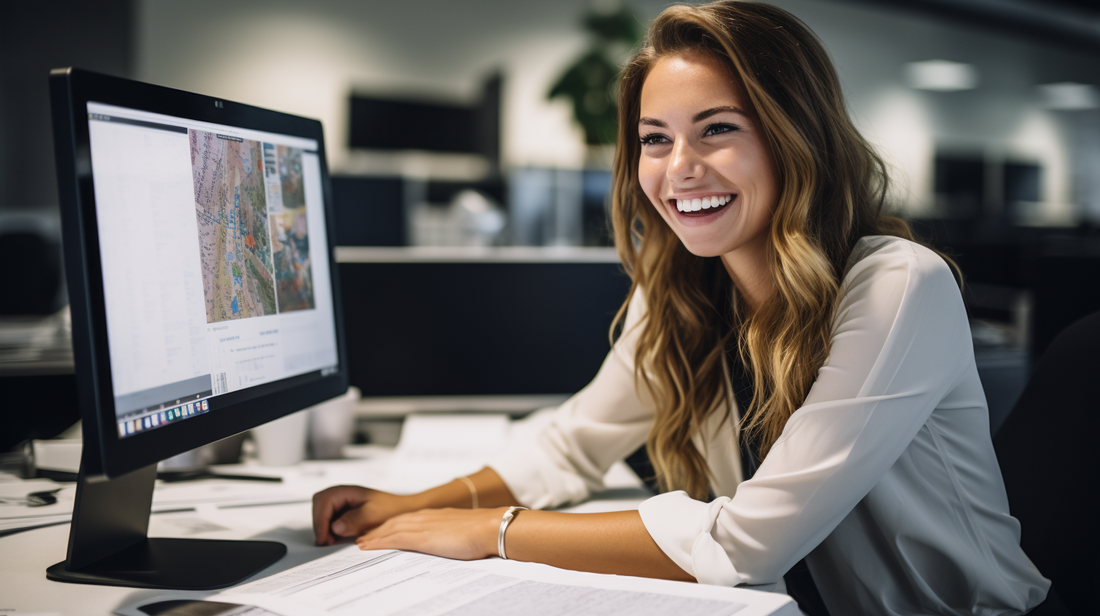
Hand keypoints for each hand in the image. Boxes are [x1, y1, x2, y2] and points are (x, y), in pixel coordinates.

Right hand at [312, 485, 414, 545]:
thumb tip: (335, 527)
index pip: (323, 501)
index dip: (320, 520)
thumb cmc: (392, 510)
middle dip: (320, 524)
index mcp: (347, 491)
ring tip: (332, 542)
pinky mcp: (344, 513)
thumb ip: (354, 520)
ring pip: (322, 514)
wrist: (404, 511)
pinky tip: (337, 539)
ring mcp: (342, 503)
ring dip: (324, 528)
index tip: (324, 538)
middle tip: (327, 542)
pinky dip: (330, 530)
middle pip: (318, 506)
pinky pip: (330, 520)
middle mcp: (341, 495)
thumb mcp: (374, 515)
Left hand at [355, 507, 503, 560]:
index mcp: (434, 516)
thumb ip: (450, 534)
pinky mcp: (420, 536)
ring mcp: (421, 525)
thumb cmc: (481, 531)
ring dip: (373, 536)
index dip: (390, 527)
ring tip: (360, 543)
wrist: (489, 527)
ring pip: (389, 529)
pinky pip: (392, 538)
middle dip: (377, 530)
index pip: (405, 521)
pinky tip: (367, 547)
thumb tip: (450, 542)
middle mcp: (424, 517)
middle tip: (362, 538)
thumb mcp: (461, 531)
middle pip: (393, 523)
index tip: (379, 532)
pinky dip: (377, 542)